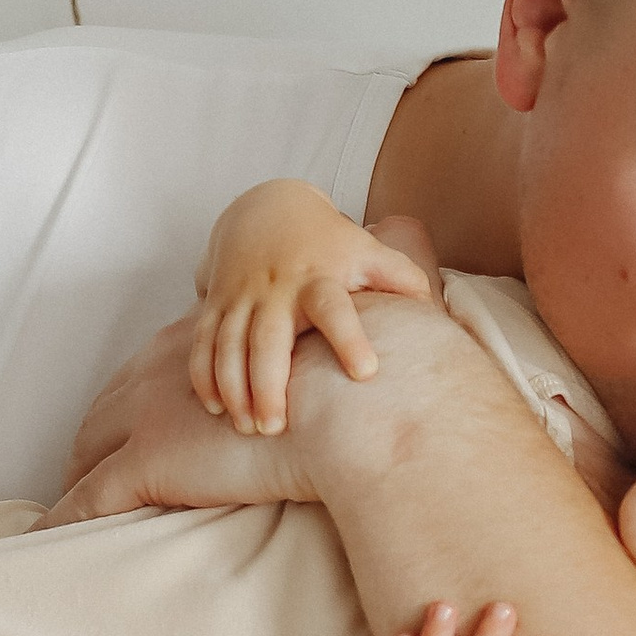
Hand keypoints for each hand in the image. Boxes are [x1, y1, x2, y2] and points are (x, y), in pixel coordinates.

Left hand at [56, 318, 330, 522]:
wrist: (352, 404)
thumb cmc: (350, 384)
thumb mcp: (315, 353)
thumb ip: (301, 363)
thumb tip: (328, 379)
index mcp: (199, 342)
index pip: (145, 373)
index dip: (131, 404)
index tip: (131, 426)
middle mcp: (163, 370)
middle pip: (105, 408)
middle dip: (93, 440)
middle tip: (89, 470)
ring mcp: (150, 415)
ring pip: (88, 450)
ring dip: (76, 478)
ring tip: (72, 505)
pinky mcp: (149, 460)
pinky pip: (88, 498)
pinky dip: (64, 518)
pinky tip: (49, 537)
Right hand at [191, 181, 436, 436]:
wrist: (266, 208)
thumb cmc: (328, 241)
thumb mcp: (367, 249)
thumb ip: (400, 276)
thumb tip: (432, 308)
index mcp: (319, 280)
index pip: (335, 309)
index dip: (350, 338)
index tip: (366, 373)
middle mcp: (277, 291)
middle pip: (267, 340)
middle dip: (267, 384)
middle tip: (276, 427)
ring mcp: (242, 298)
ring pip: (228, 346)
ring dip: (234, 388)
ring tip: (249, 428)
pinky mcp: (217, 304)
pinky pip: (203, 342)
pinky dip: (204, 375)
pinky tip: (215, 408)